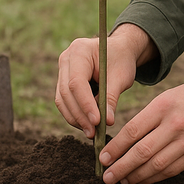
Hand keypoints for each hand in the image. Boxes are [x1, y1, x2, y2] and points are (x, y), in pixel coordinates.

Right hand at [54, 23, 153, 138]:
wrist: (119, 50)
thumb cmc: (121, 60)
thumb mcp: (121, 77)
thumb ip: (112, 98)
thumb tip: (107, 122)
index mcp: (79, 51)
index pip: (76, 82)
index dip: (85, 104)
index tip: (97, 121)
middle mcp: (66, 59)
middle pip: (66, 93)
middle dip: (80, 115)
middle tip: (93, 133)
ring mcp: (62, 70)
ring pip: (62, 100)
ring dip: (75, 118)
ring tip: (91, 132)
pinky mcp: (63, 81)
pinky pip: (65, 101)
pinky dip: (75, 114)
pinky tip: (87, 124)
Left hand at [98, 59, 183, 183]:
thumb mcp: (166, 98)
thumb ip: (146, 118)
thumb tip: (121, 142)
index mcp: (163, 107)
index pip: (133, 131)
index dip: (116, 148)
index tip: (103, 158)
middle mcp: (175, 125)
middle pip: (142, 152)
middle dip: (121, 167)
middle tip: (107, 176)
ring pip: (156, 166)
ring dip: (136, 176)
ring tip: (122, 180)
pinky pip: (170, 171)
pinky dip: (153, 178)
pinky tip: (141, 180)